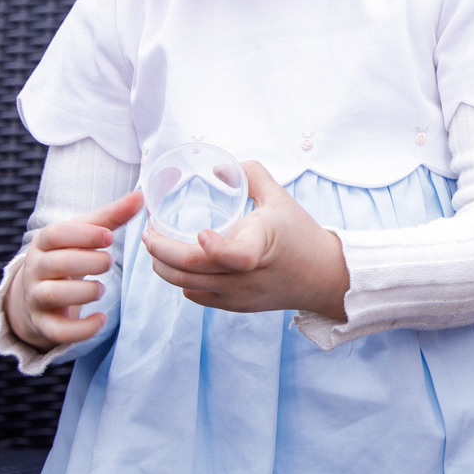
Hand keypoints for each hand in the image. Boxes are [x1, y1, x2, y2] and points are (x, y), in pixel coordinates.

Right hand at [8, 192, 139, 350]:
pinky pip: (57, 330)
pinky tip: (101, 320)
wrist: (38, 293)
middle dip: (88, 262)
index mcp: (45, 242)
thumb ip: (110, 217)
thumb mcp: (83, 234)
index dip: (83, 234)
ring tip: (102, 288)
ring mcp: (36, 297)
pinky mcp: (44, 323)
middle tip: (109, 262)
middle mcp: (36, 268)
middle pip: (56, 263)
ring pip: (52, 294)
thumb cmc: (68, 255)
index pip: (56, 234)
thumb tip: (140, 195)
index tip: (109, 236)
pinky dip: (81, 329)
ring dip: (84, 292)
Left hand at [142, 161, 351, 318]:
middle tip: (148, 233)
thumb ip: (249, 175)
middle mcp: (248, 275)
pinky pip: (196, 296)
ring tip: (156, 247)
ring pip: (185, 284)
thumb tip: (215, 168)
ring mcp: (240, 294)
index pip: (235, 256)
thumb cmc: (301, 233)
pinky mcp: (236, 305)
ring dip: (163, 267)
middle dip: (159, 251)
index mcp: (262, 245)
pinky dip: (182, 281)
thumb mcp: (280, 197)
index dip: (212, 248)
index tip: (200, 234)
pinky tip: (180, 266)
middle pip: (191, 269)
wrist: (325, 277)